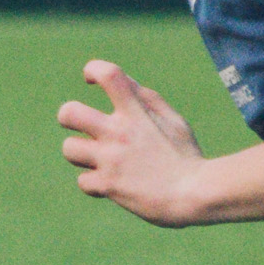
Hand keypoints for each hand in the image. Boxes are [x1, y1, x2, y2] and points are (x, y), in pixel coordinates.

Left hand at [56, 60, 206, 227]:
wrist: (196, 195)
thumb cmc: (185, 157)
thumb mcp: (173, 121)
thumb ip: (146, 99)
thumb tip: (121, 82)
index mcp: (137, 112)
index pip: (108, 74)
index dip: (93, 69)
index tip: (92, 79)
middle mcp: (119, 133)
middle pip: (68, 113)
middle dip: (68, 117)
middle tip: (83, 126)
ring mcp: (111, 160)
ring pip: (69, 148)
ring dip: (80, 153)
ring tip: (98, 159)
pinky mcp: (108, 185)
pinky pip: (82, 181)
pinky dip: (94, 183)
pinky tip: (110, 184)